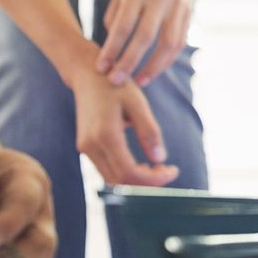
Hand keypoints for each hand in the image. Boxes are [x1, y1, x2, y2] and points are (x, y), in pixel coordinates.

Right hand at [70, 65, 179, 186]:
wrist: (88, 75)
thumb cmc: (116, 86)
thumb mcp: (138, 104)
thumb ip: (149, 132)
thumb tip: (161, 159)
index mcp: (105, 135)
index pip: (129, 173)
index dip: (153, 179)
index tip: (173, 171)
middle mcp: (91, 145)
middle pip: (120, 181)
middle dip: (147, 182)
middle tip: (168, 171)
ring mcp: (85, 148)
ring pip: (112, 179)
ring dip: (136, 180)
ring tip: (158, 168)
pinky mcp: (85, 147)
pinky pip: (106, 170)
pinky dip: (125, 173)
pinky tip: (142, 165)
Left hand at [97, 0, 203, 86]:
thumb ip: (116, 11)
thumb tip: (111, 40)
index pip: (124, 26)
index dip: (112, 49)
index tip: (101, 68)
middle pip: (144, 38)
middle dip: (129, 62)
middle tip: (115, 82)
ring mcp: (177, 7)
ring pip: (167, 44)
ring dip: (154, 67)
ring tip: (140, 82)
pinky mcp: (188, 13)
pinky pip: (179, 41)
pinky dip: (167, 58)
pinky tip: (155, 69)